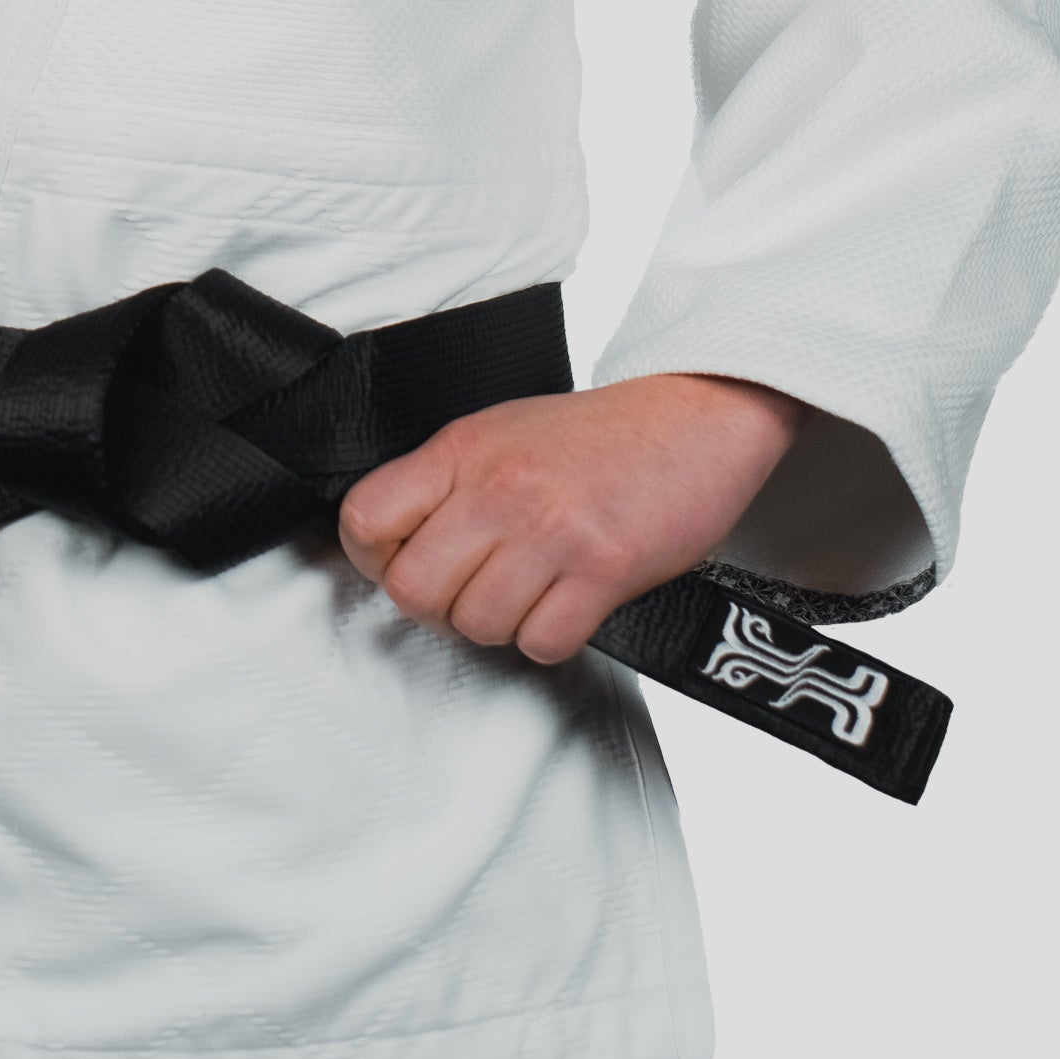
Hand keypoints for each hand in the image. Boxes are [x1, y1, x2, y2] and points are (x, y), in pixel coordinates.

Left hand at [336, 372, 806, 664]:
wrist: (695, 416)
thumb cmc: (602, 433)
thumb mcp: (502, 432)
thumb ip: (446, 482)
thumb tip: (394, 543)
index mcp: (462, 450)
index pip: (364, 519)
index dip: (372, 558)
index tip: (398, 563)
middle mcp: (497, 489)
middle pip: (412, 589)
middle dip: (436, 606)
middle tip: (469, 590)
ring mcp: (550, 532)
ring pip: (476, 624)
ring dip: (499, 623)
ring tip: (528, 592)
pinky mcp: (602, 569)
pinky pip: (542, 642)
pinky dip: (551, 636)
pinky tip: (566, 603)